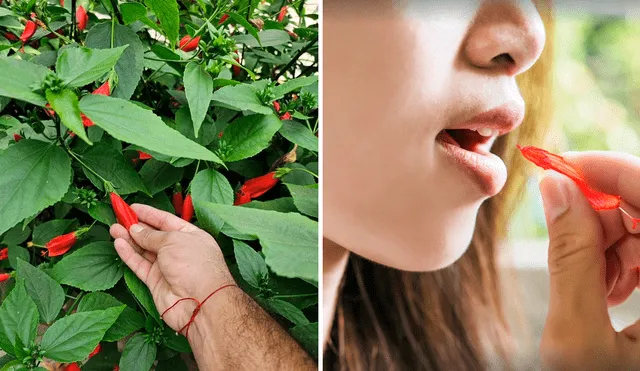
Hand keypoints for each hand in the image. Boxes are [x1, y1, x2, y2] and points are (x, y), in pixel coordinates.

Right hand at [109, 204, 234, 333]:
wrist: (200, 302)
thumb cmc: (195, 266)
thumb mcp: (173, 241)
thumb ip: (152, 235)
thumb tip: (136, 229)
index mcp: (190, 236)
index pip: (166, 221)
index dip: (149, 214)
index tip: (132, 207)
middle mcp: (179, 250)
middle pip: (154, 235)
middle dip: (136, 226)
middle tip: (118, 217)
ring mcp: (167, 267)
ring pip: (144, 250)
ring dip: (129, 239)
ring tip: (113, 228)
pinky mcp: (156, 282)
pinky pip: (140, 265)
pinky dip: (129, 255)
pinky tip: (118, 244)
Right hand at [538, 151, 639, 369]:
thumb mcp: (578, 339)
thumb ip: (569, 257)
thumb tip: (554, 189)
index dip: (611, 171)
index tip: (559, 165)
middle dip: (604, 211)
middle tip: (560, 228)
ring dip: (611, 241)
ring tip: (584, 277)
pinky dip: (624, 261)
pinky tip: (604, 287)